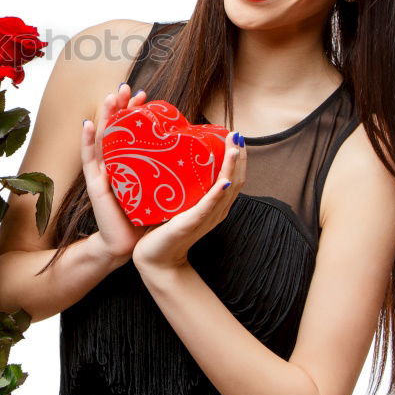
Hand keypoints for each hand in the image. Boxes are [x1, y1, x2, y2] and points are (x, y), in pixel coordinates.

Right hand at [81, 83, 149, 264]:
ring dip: (104, 115)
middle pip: (114, 128)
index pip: (130, 132)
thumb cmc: (142, 216)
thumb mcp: (156, 188)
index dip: (135, 113)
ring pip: (101, 137)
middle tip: (126, 87)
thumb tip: (189, 154)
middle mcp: (113, 163)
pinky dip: (87, 141)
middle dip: (119, 106)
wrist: (127, 244)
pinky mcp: (95, 185)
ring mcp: (102, 172)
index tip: (145, 96)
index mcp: (128, 163)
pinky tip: (88, 124)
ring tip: (109, 96)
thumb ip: (165, 171)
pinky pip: (89, 159)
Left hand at [131, 132, 246, 271]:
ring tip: (235, 149)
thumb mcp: (180, 202)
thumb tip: (177, 157)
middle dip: (238, 157)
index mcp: (215, 205)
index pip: (234, 177)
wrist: (157, 260)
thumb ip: (184, 185)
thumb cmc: (165, 229)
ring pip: (226, 190)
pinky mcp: (191, 223)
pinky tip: (224, 181)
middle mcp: (216, 211)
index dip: (237, 158)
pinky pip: (208, 207)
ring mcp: (206, 217)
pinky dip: (218, 194)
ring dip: (232, 168)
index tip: (235, 136)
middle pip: (236, 181)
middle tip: (237, 135)